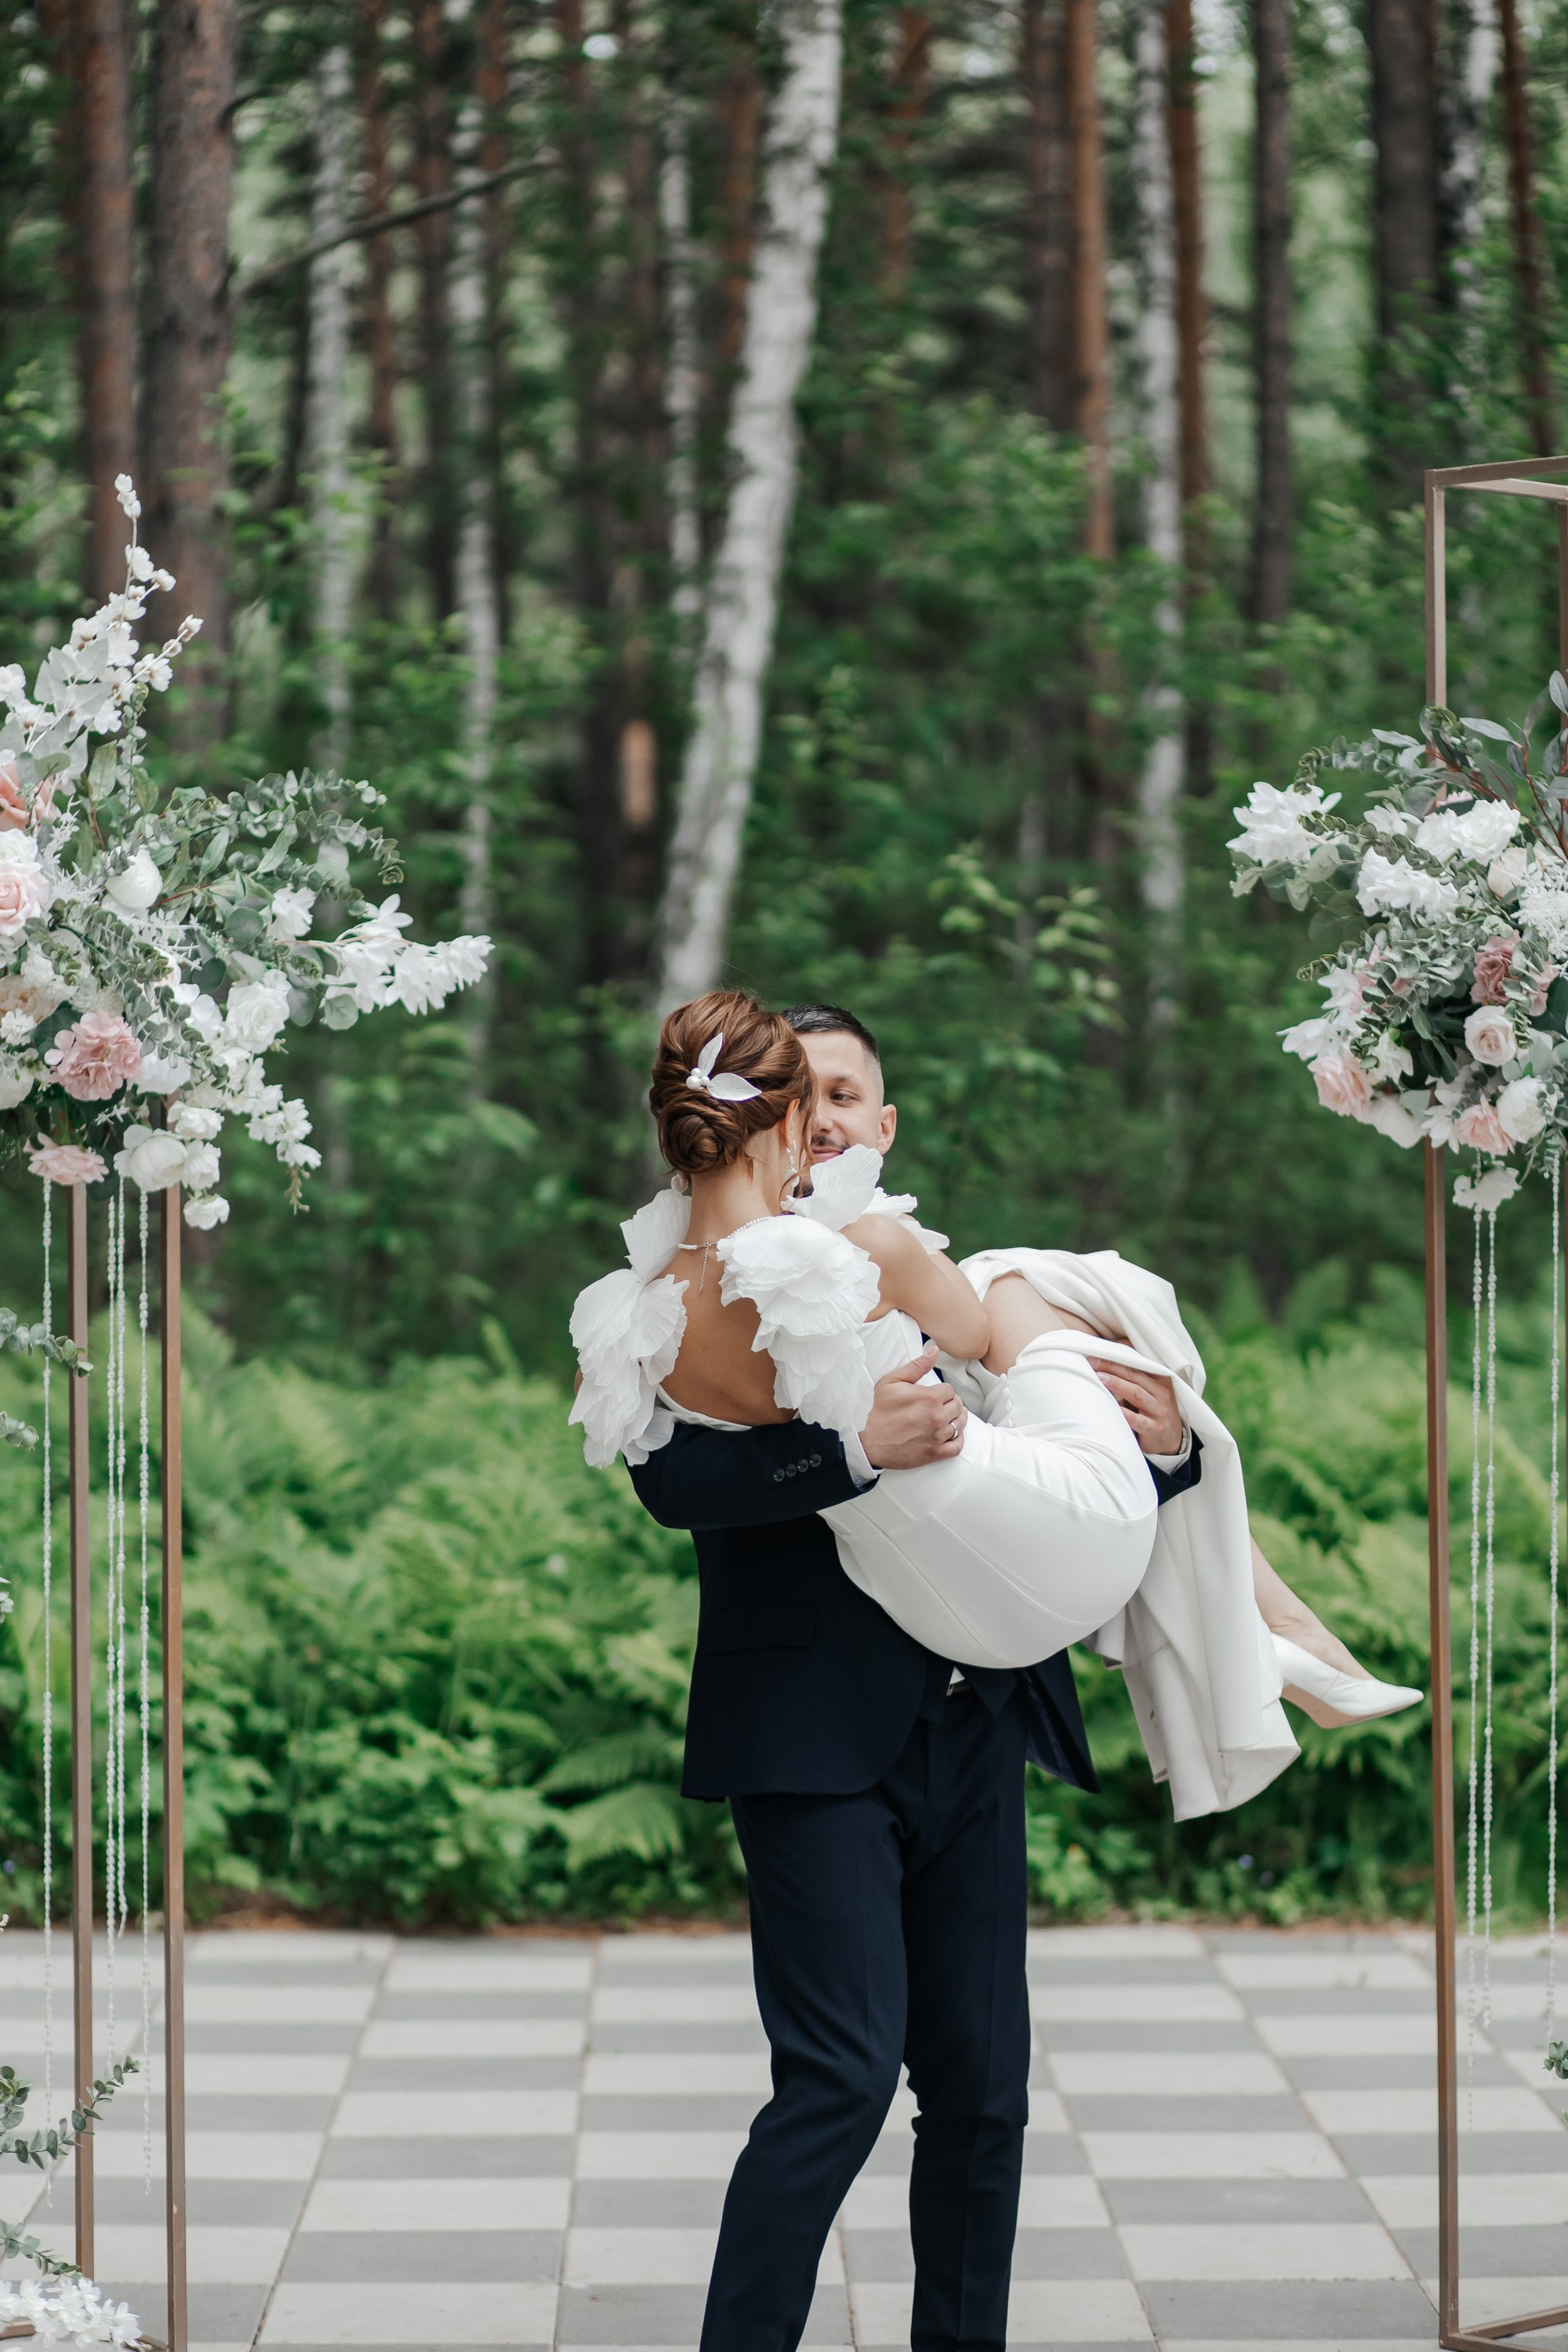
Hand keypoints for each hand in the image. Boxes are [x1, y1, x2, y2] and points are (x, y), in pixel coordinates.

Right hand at [860, 1342, 965, 1468]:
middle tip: (940, 1405)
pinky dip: (958, 1439)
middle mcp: (937, 1417)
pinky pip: (957, 1445)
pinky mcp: (935, 1453)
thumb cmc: (879, 1412)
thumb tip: (934, 1351)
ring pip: (960, 1424)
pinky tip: (951, 1434)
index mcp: (929, 1398)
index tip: (935, 1394)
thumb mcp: (892, 1382)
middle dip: (950, 1403)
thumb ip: (916, 1366)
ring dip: (956, 1419)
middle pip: (958, 1406)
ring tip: (947, 1417)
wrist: (870, 1443)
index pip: (950, 1390)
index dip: (943, 1390)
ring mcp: (937, 1436)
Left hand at [1089, 1360, 1183, 1455]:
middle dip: (1113, 1367)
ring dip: (1117, 1384)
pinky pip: (1140, 1421)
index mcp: (1160, 1381)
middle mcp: (1162, 1393)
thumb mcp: (1149, 1392)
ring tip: (1100, 1378)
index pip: (1138, 1364)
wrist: (1171, 1441)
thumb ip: (1133, 1378)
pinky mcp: (1155, 1429)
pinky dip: (1127, 1414)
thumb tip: (1108, 1360)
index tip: (1099, 1353)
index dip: (1119, 1358)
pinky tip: (1116, 1408)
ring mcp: (1159, 1411)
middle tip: (1093, 1363)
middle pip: (1135, 1376)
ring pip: (1137, 1393)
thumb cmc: (1154, 1411)